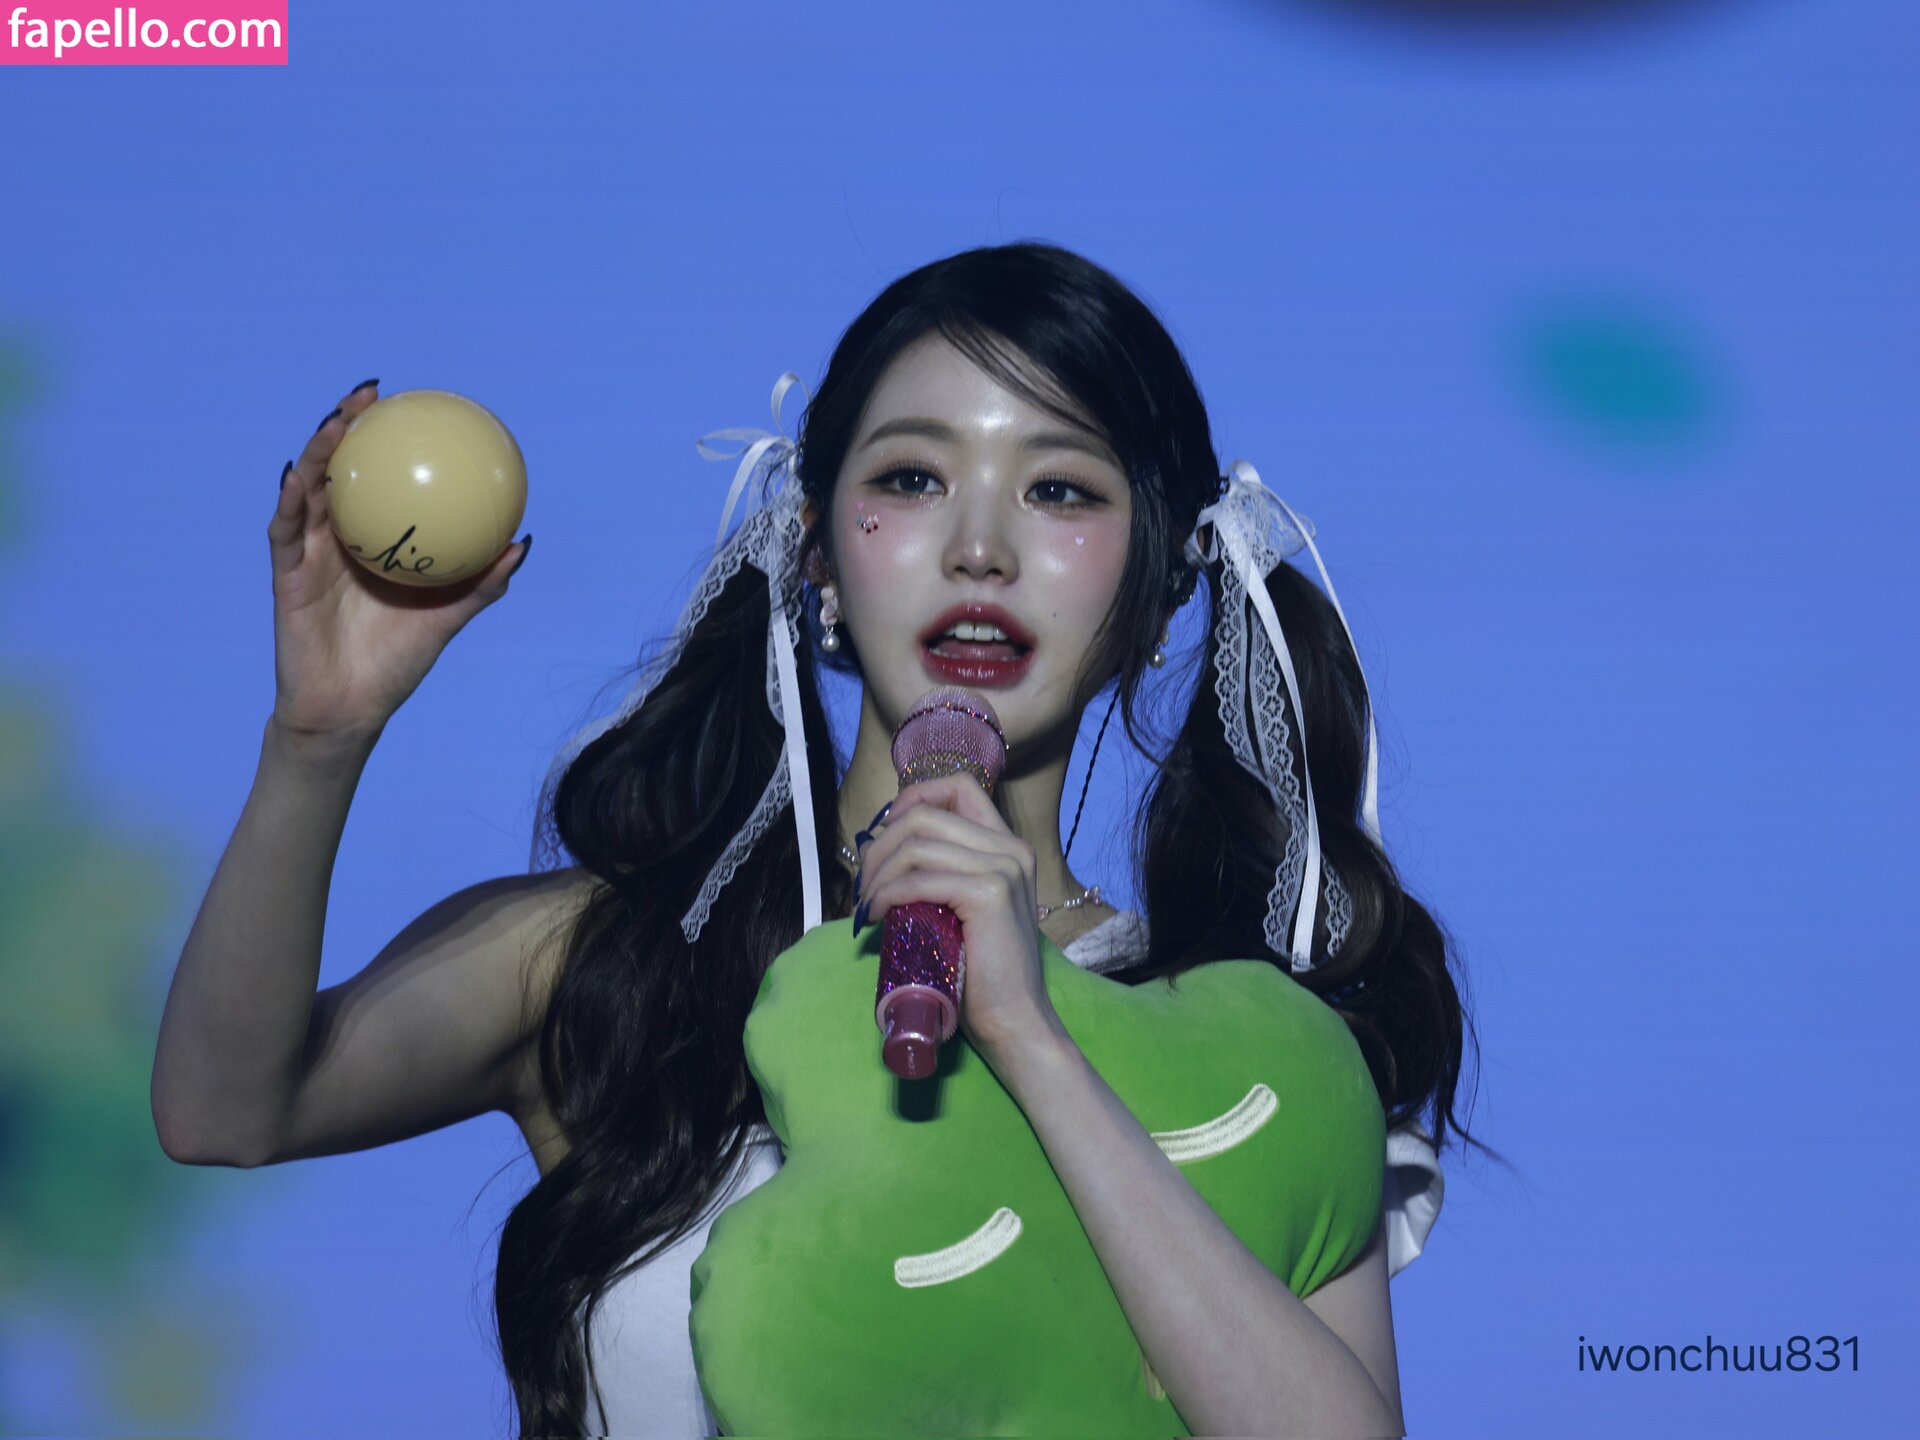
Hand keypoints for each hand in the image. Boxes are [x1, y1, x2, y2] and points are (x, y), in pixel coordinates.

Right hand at [269, 380, 530, 739]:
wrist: (349, 709)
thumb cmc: (396, 663)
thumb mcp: (447, 617)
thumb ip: (481, 584)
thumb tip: (522, 543)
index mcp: (374, 542)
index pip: (382, 481)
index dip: (391, 444)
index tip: (413, 409)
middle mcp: (339, 539)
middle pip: (339, 471)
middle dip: (347, 427)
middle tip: (370, 394)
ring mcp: (309, 553)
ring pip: (308, 489)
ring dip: (318, 452)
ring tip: (335, 421)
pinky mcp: (286, 574)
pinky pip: (286, 531)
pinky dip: (290, 501)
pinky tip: (298, 476)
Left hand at [854, 772, 1062, 1064]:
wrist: (1015, 1022)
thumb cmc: (982, 975)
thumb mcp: (964, 910)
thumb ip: (943, 876)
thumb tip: (882, 857)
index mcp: (1010, 847)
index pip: (958, 787)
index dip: (912, 800)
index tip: (884, 837)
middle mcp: (1011, 850)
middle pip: (924, 814)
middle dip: (879, 846)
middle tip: (863, 886)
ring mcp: (1003, 869)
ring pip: (914, 845)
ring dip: (876, 874)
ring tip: (866, 906)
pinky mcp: (989, 894)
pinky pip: (917, 879)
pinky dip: (885, 894)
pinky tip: (875, 916)